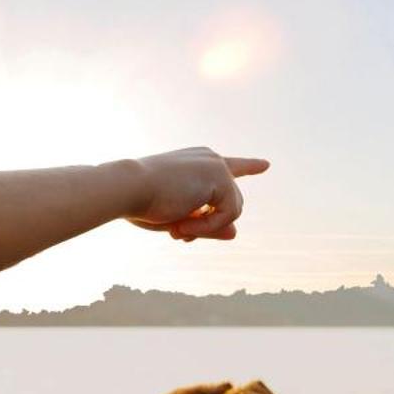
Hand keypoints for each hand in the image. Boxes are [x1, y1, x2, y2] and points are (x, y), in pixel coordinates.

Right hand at [122, 147, 269, 241]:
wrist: (128, 188)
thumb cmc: (144, 202)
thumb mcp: (180, 219)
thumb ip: (208, 225)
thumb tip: (235, 234)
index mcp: (197, 162)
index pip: (229, 166)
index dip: (248, 166)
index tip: (265, 165)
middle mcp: (210, 159)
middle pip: (229, 203)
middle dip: (208, 225)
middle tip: (178, 233)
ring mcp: (218, 166)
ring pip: (233, 211)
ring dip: (206, 228)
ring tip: (177, 229)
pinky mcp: (222, 176)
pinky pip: (228, 215)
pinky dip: (207, 228)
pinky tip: (182, 226)